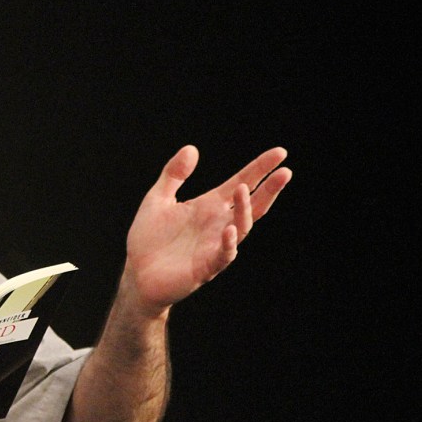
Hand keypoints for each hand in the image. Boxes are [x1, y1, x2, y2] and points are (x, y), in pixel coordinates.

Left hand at [124, 145, 291, 314]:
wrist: (136, 273)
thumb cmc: (149, 238)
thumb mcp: (157, 199)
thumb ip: (174, 174)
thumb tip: (192, 148)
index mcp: (209, 206)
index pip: (241, 183)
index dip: (259, 168)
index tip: (280, 153)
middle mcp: (218, 224)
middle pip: (252, 204)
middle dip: (269, 188)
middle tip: (285, 171)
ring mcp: (214, 246)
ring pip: (241, 227)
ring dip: (245, 209)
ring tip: (243, 189)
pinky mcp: (205, 267)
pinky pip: (223, 255)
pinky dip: (228, 244)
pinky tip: (229, 230)